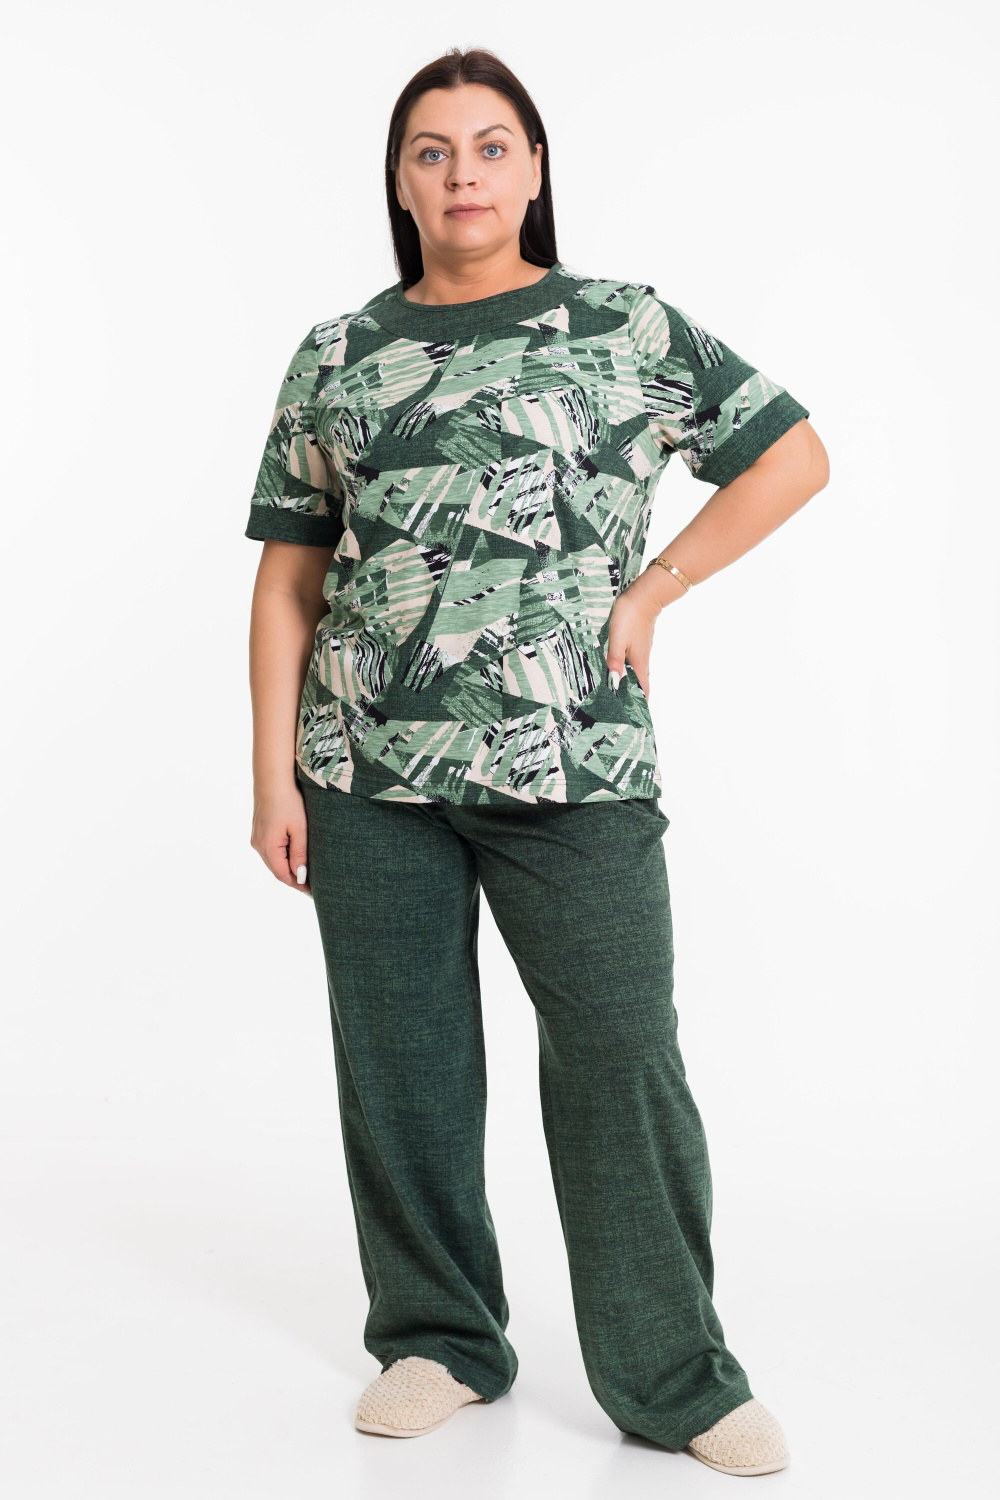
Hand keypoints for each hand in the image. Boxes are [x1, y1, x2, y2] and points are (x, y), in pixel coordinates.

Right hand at [251, 782, 311, 894]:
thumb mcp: (300, 828)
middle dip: (294, 879)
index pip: (284, 875)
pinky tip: (295, 856)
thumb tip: (301, 876)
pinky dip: (283, 857)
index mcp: (268, 847)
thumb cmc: (288, 801)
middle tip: (313, 886)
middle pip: (277, 870)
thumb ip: (300, 854)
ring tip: (307, 873)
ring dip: (288, 868)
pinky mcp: (259, 831)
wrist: (272, 778)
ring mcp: (256, 838)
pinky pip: (271, 851)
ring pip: (274, 861)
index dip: (298, 885)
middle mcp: (258, 845)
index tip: (313, 892)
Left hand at [605, 568, 667, 700]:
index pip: (643, 689)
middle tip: (622, 709)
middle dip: (633, 697)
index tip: (636, 717)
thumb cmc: (630, 617)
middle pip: (640, 683)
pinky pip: (634, 662)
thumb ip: (614, 660)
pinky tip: (618, 670)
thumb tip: (614, 683)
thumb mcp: (617, 639)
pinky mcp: (639, 643)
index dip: (641, 703)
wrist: (643, 596)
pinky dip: (628, 671)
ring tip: (618, 694)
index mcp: (639, 662)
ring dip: (630, 684)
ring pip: (637, 673)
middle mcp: (642, 659)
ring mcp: (641, 651)